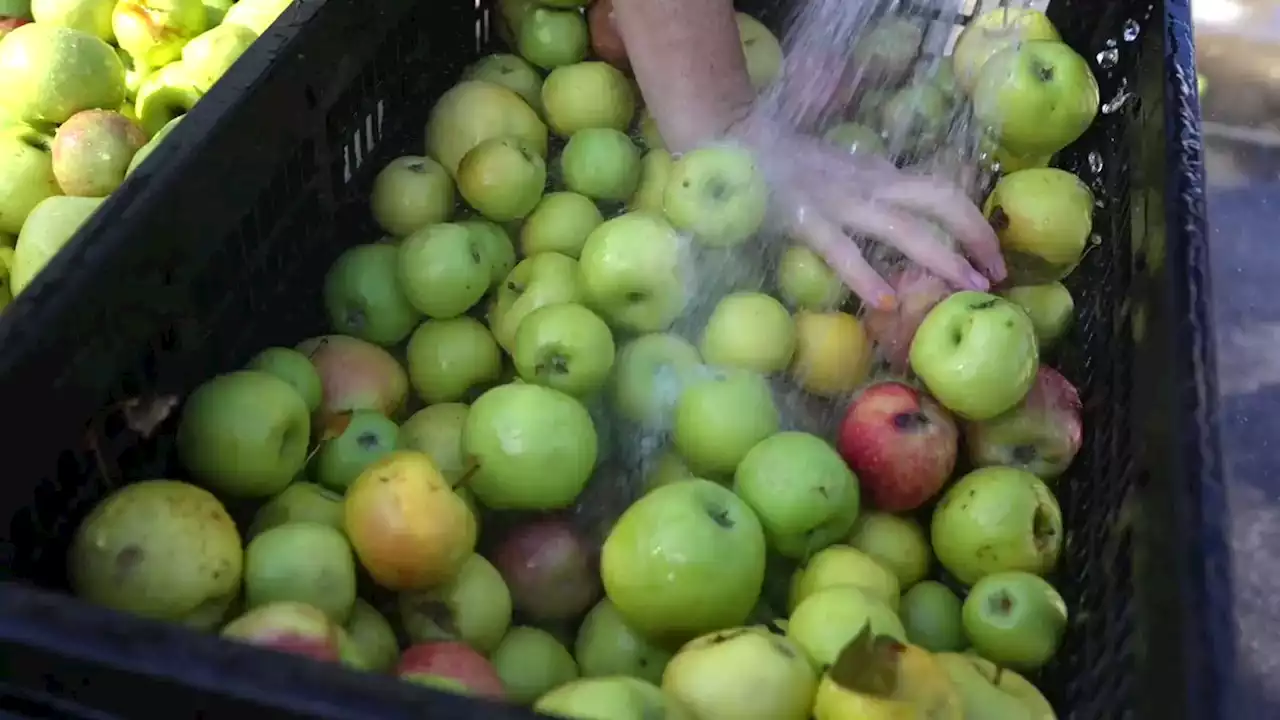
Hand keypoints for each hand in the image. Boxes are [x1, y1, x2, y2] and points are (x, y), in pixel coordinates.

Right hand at [727, 113, 1006, 310]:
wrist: (735, 139)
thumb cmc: (785, 165)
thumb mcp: (841, 175)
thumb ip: (870, 193)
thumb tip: (905, 223)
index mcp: (878, 176)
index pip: (941, 192)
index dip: (974, 222)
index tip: (994, 256)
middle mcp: (869, 185)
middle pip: (940, 202)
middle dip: (974, 237)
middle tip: (996, 277)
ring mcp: (839, 201)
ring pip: (903, 228)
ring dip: (941, 258)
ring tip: (966, 288)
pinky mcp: (806, 218)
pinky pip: (841, 251)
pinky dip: (865, 276)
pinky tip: (884, 302)